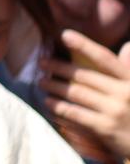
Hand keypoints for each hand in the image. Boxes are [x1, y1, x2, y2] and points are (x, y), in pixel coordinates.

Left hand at [42, 31, 129, 163]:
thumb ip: (127, 71)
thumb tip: (126, 47)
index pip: (105, 58)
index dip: (84, 45)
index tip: (65, 35)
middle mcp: (124, 93)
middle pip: (84, 75)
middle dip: (59, 67)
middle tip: (42, 62)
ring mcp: (114, 111)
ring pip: (76, 93)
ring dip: (55, 86)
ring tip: (41, 82)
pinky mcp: (105, 128)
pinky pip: (75, 113)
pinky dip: (59, 107)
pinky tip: (49, 103)